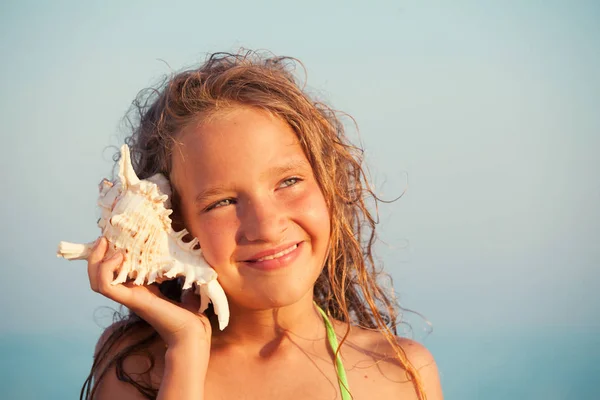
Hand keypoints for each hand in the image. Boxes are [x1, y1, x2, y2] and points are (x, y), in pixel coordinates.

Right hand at [87, 237, 211, 347]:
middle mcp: (129, 292)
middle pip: (97, 276)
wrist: (192, 332)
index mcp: (138, 288)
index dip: (107, 255)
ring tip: (109, 245)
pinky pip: (105, 285)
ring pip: (97, 281)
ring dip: (97, 260)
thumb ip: (181, 272)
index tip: (114, 236)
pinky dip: (106, 269)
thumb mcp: (183, 285)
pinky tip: (120, 257)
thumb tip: (188, 255)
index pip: (112, 272)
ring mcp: (128, 297)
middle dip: (95, 256)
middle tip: (103, 238)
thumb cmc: (190, 313)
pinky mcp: (131, 300)